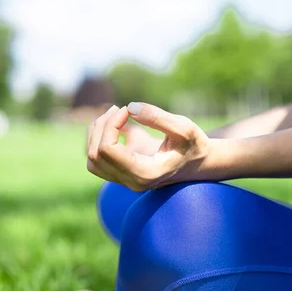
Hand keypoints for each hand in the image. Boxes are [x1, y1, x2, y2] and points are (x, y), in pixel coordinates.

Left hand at [87, 103, 211, 191]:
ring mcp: (125, 181)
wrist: (199, 162)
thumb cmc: (194, 145)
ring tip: (115, 115)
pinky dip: (98, 140)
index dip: (110, 125)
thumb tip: (130, 108)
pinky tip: (115, 125)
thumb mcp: (183, 128)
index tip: (126, 110)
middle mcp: (132, 182)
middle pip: (96, 154)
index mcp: (145, 174)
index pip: (107, 150)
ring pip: (92, 160)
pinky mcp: (122, 175)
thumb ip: (158, 117)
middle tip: (121, 109)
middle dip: (103, 126)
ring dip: (97, 133)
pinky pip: (96, 161)